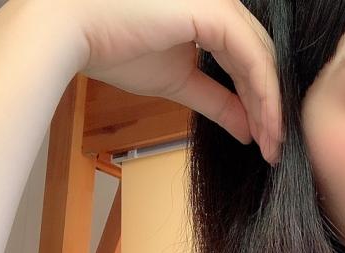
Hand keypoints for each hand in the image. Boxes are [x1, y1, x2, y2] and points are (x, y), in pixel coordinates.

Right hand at [57, 0, 281, 162]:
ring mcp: (219, 2)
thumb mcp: (179, 82)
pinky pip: (254, 58)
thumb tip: (249, 129)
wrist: (70, 30)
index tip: (265, 138)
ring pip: (263, 59)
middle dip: (271, 107)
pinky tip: (266, 125)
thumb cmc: (113, 45)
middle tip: (275, 147)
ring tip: (272, 145)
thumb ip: (217, 101)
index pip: (248, 58)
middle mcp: (220, 2)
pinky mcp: (215, 11)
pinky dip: (264, 94)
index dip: (260, 99)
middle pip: (261, 59)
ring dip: (271, 106)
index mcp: (210, 13)